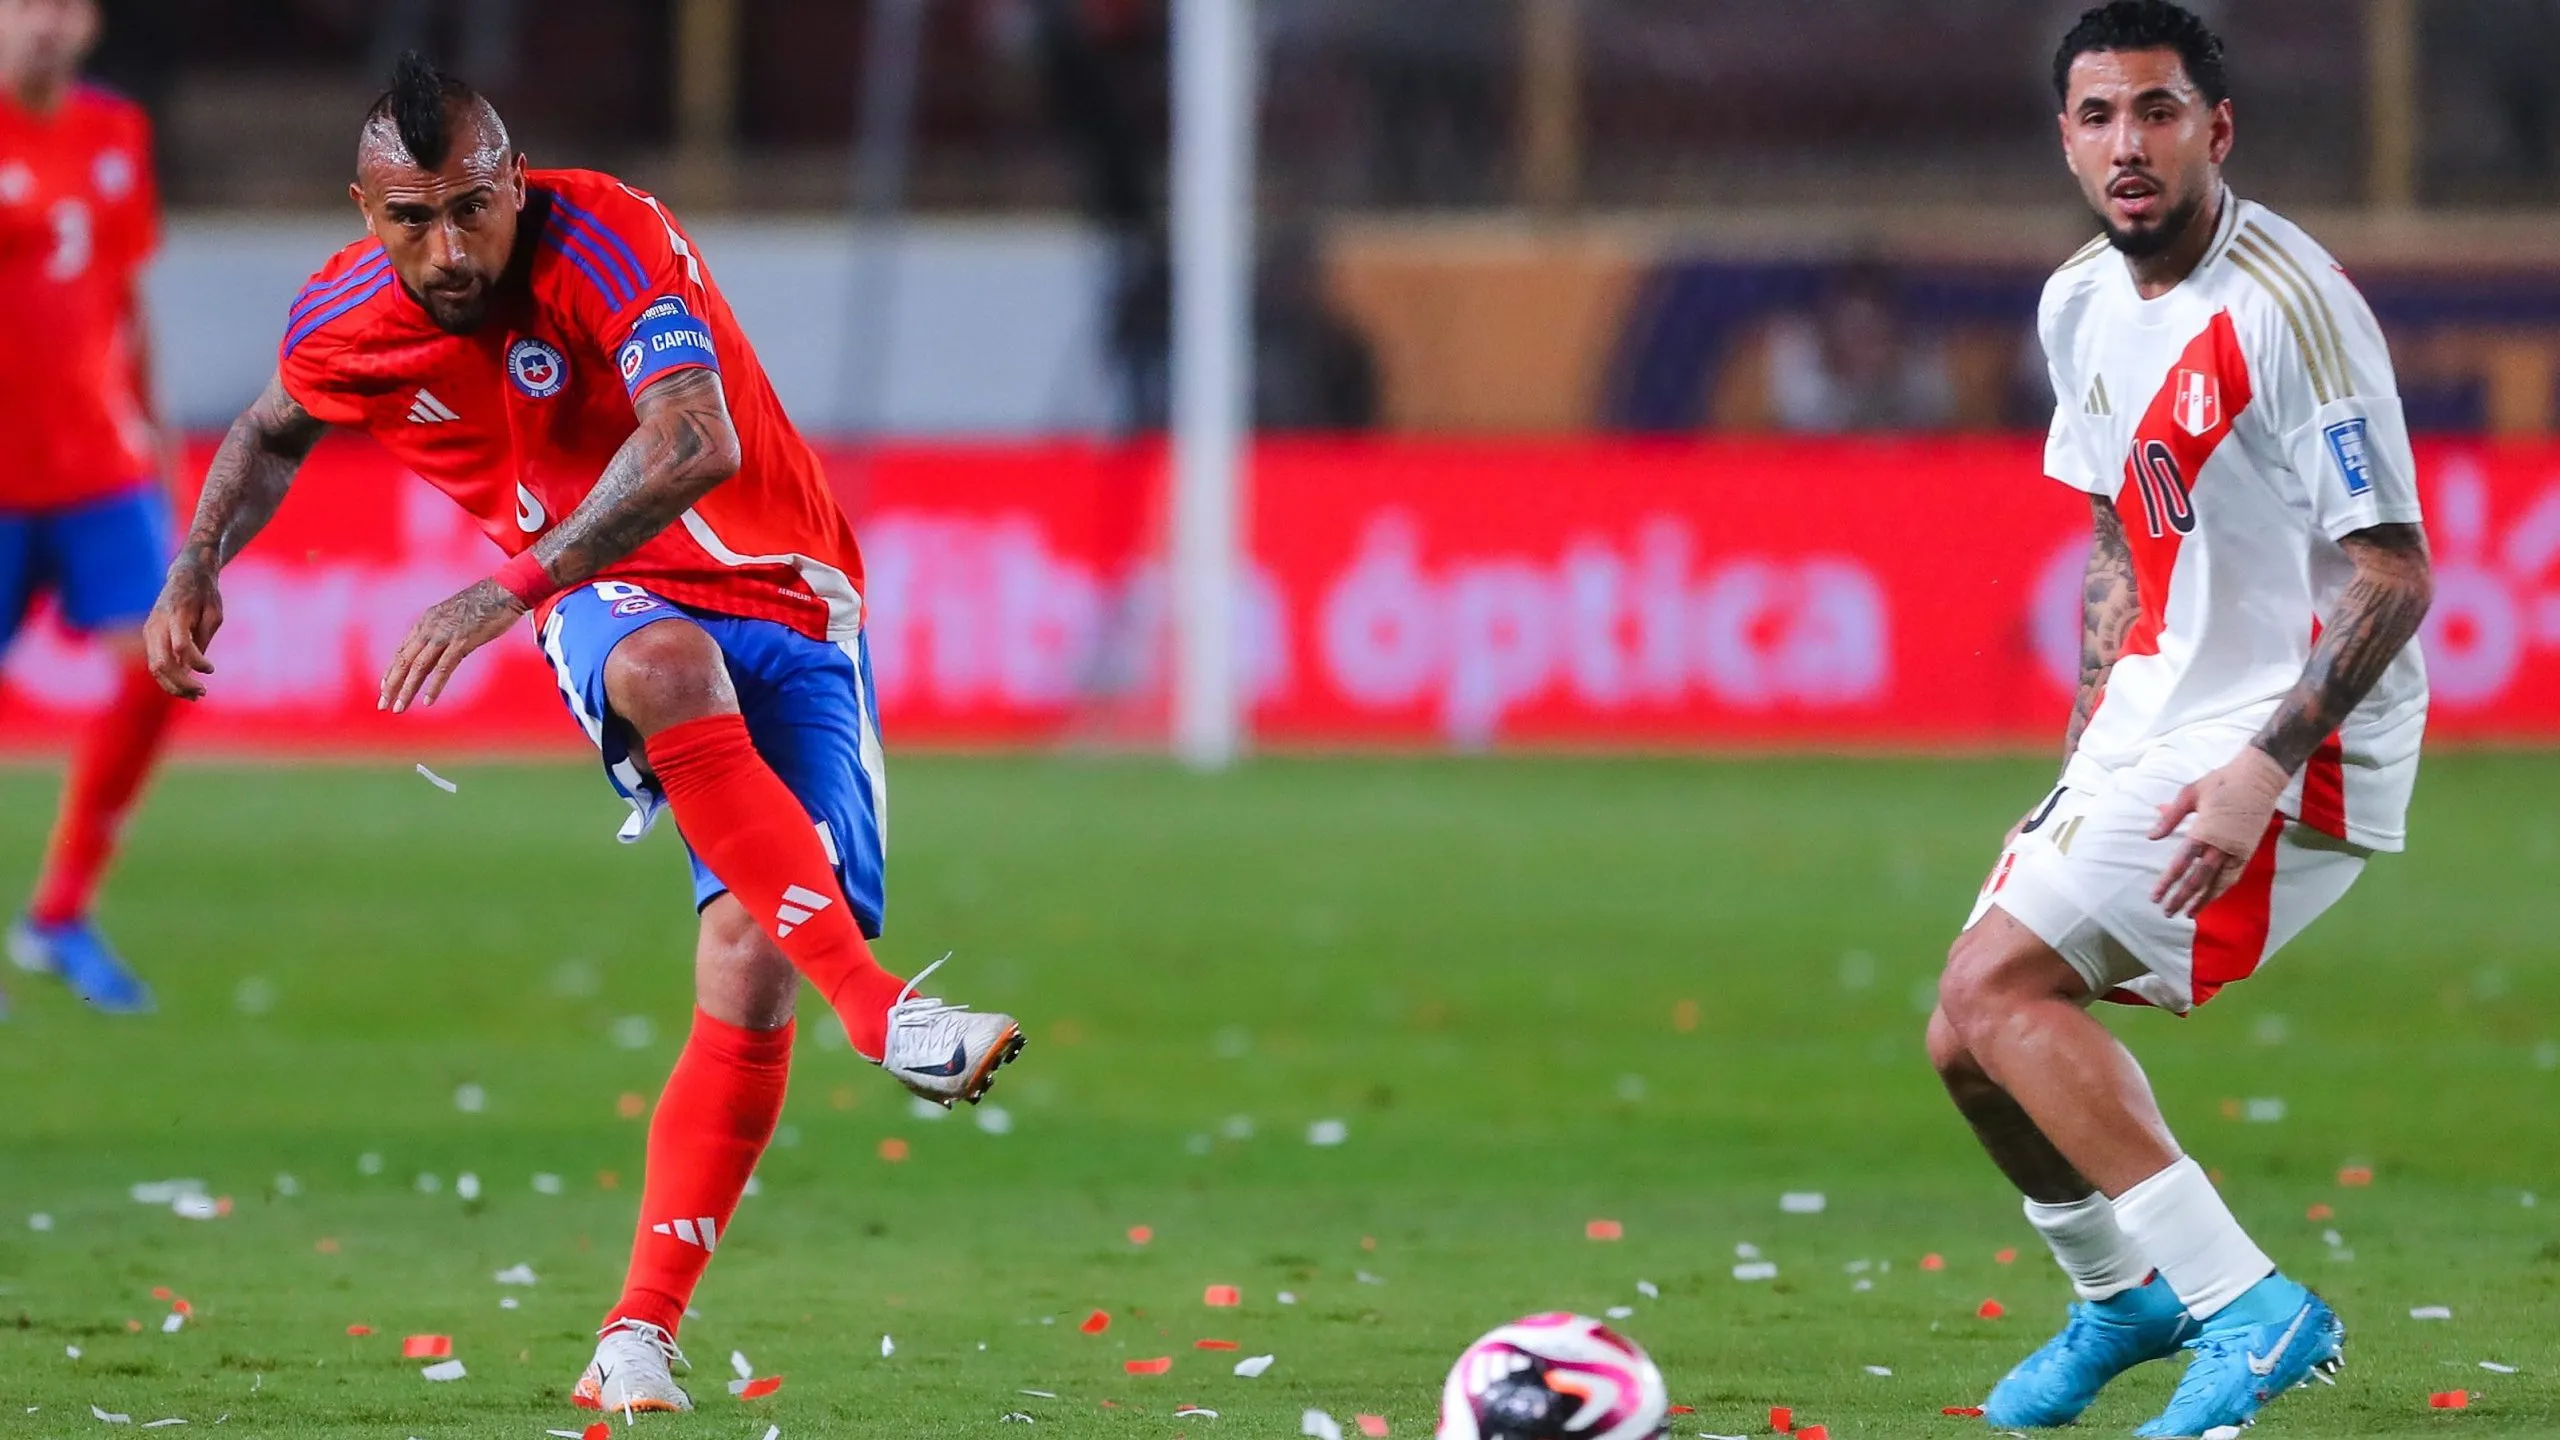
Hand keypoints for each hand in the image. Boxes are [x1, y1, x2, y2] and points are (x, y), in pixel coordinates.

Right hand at [143, 558, 223, 699]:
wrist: (185, 575)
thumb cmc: (205, 594)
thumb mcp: (213, 613)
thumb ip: (203, 638)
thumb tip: (197, 668)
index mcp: (176, 615)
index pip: (181, 646)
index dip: (196, 662)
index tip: (211, 669)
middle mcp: (157, 625)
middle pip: (162, 663)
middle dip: (181, 683)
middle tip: (202, 693)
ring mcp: (150, 631)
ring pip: (155, 667)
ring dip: (173, 685)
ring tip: (196, 695)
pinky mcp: (150, 637)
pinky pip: (155, 663)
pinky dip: (168, 678)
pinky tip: (186, 688)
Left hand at [380, 578, 527, 712]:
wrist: (504, 592)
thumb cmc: (485, 604)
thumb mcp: (456, 617)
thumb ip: (445, 631)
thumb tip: (443, 646)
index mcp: (426, 621)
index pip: (403, 651)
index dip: (392, 671)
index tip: (385, 688)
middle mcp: (430, 628)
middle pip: (404, 661)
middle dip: (392, 685)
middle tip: (382, 705)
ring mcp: (444, 635)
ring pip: (419, 667)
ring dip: (407, 689)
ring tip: (399, 708)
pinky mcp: (461, 642)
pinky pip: (443, 668)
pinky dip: (434, 686)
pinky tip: (427, 701)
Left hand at [2149, 747, 2289, 918]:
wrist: (2259, 778)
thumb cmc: (2221, 782)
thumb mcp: (2190, 793)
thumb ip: (2170, 817)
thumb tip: (2151, 835)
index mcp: (2204, 831)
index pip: (2181, 864)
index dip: (2167, 882)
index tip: (2155, 897)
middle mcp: (2221, 846)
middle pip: (2198, 879)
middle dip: (2181, 897)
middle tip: (2167, 912)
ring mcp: (2237, 850)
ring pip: (2218, 883)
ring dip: (2202, 900)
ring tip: (2188, 914)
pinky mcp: (2248, 851)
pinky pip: (2233, 876)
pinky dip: (2221, 890)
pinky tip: (2211, 898)